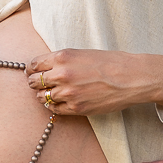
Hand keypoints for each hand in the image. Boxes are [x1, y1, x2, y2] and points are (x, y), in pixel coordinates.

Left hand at [26, 49, 162, 115]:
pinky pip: (54, 110)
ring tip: (51, 93)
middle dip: (34, 83)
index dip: (31, 69)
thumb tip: (44, 67)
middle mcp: (61, 75)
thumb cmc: (109, 62)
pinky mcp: (76, 108)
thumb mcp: (81, 52)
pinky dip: (53, 106)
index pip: (33, 65)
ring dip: (44, 95)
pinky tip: (60, 101)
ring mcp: (68, 93)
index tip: (33, 72)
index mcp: (62, 57)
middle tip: (39, 84)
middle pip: (33, 82)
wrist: (131, 77)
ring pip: (41, 98)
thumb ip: (61, 60)